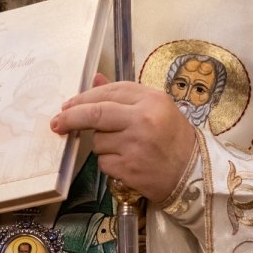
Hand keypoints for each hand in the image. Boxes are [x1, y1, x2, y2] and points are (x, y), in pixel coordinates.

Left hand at [50, 73, 195, 203]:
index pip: (108, 93)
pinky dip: (109, 163)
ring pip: (98, 141)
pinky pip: (103, 162)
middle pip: (95, 114)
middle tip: (57, 122)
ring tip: (125, 148)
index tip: (67, 105)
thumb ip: (123, 94)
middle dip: (71, 117)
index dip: (84, 97)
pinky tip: (126, 163)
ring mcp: (135, 145)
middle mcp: (142, 120)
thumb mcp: (155, 108)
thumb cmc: (173, 137)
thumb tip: (94, 78)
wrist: (195, 173)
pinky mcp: (129, 168)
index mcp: (151, 100)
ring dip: (102, 145)